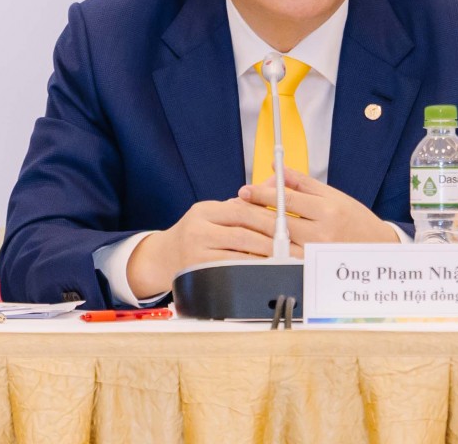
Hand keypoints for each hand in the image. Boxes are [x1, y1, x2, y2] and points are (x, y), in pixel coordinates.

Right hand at [127, 198, 303, 298]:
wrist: (163, 258)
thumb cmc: (197, 234)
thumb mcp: (214, 214)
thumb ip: (243, 204)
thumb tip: (275, 185)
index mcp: (204, 211)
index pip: (242, 210)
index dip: (268, 218)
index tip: (290, 225)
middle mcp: (198, 229)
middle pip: (244, 232)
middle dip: (273, 240)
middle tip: (295, 246)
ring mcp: (196, 252)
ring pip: (240, 253)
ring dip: (267, 258)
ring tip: (287, 260)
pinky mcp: (198, 272)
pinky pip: (232, 270)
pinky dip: (252, 270)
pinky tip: (266, 271)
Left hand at [237, 168, 398, 245]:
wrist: (376, 249)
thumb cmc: (354, 219)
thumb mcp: (332, 195)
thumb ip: (303, 182)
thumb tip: (277, 167)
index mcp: (327, 211)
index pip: (288, 200)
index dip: (263, 194)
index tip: (245, 190)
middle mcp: (321, 234)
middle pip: (278, 223)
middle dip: (252, 213)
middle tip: (235, 206)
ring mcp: (315, 256)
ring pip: (277, 244)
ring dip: (254, 234)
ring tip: (239, 225)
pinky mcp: (311, 270)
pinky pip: (283, 261)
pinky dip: (266, 253)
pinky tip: (253, 247)